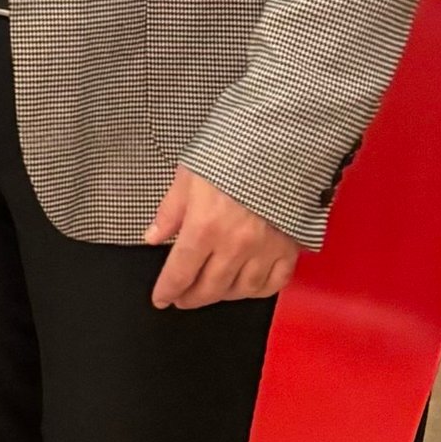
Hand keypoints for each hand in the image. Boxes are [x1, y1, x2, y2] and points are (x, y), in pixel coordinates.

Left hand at [145, 165, 299, 308]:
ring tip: (211, 290)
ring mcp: (264, 250)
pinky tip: (246, 286)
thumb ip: (170, 211)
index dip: (168, 290)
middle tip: (182, 298)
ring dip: (222, 295)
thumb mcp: (188, 176)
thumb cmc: (230, 152)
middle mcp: (234, 245)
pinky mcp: (288, 248)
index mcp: (205, 226)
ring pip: (241, 291)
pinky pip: (274, 283)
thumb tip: (152, 236)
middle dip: (191, 298)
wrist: (275, 142)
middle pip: (209, 288)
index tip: (161, 298)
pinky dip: (258, 290)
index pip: (180, 272)